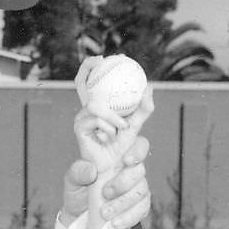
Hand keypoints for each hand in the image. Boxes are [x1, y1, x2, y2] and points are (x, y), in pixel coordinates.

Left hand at [61, 132, 150, 228]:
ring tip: (105, 213)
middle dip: (125, 182)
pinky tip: (115, 223)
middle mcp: (129, 170)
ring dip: (123, 203)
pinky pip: (142, 209)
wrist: (79, 218)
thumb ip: (78, 171)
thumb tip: (92, 170)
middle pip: (141, 169)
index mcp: (117, 156)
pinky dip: (129, 217)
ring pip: (141, 191)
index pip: (137, 145)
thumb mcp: (72, 180)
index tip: (126, 160)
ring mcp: (136, 188)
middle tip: (106, 192)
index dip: (137, 150)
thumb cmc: (78, 191)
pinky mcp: (139, 205)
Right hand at [72, 56, 155, 174]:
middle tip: (104, 61)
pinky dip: (107, 127)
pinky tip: (109, 138)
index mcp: (98, 105)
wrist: (111, 172)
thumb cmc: (122, 149)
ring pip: (95, 103)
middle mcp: (87, 108)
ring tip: (122, 127)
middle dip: (88, 66)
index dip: (90, 65)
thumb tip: (150, 87)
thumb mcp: (135, 126)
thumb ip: (143, 109)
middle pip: (81, 80)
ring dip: (113, 115)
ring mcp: (81, 117)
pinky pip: (95, 117)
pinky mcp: (79, 128)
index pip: (89, 78)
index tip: (104, 56)